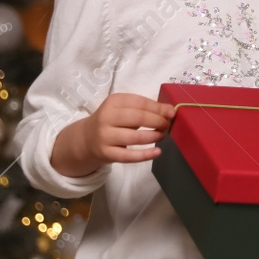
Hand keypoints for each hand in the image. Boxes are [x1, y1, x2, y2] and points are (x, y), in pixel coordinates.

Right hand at [52, 93, 175, 177]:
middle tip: (167, 125)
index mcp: (113, 102)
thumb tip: (170, 110)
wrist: (86, 139)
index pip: (140, 102)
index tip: (171, 113)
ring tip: (162, 135)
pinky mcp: (106, 153)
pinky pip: (129, 156)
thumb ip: (146, 108)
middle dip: (158, 121)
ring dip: (154, 136)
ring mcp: (105, 136)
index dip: (158, 108)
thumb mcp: (124, 109)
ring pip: (135, 137)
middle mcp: (106, 117)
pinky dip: (146, 155)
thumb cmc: (112, 121)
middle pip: (138, 118)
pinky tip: (157, 152)